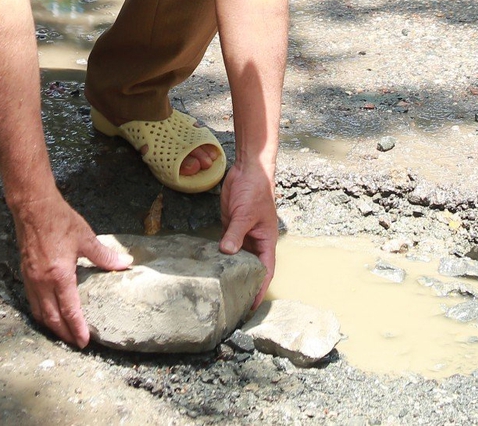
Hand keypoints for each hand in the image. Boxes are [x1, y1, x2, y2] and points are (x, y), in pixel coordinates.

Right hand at [13, 197, 129, 346]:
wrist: (33, 207)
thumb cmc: (59, 220)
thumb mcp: (86, 237)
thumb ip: (104, 255)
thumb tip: (125, 263)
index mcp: (59, 276)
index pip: (69, 311)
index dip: (77, 328)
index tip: (84, 342)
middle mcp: (42, 282)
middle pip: (52, 318)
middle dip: (64, 334)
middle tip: (76, 344)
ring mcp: (31, 279)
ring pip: (39, 312)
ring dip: (51, 326)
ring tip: (63, 333)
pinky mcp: (25, 273)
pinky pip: (31, 301)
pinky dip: (40, 313)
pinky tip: (48, 312)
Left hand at [217, 163, 279, 301]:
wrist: (247, 171)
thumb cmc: (255, 191)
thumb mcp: (245, 214)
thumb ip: (236, 234)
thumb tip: (227, 252)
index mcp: (266, 242)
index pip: (265, 271)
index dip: (260, 289)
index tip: (253, 306)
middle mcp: (255, 242)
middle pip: (251, 269)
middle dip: (245, 285)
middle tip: (233, 304)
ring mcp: (243, 235)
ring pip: (237, 259)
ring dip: (231, 272)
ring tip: (221, 291)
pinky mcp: (230, 228)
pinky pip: (226, 247)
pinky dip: (220, 257)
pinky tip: (211, 267)